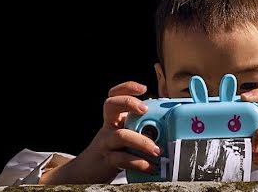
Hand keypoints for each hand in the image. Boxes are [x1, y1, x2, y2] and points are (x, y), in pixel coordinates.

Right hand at [40, 81, 159, 184]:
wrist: (90, 170)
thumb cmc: (116, 149)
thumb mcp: (126, 133)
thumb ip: (141, 126)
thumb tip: (167, 121)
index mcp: (114, 117)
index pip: (115, 94)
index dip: (127, 88)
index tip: (143, 89)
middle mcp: (108, 126)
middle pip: (110, 105)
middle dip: (128, 103)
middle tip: (145, 109)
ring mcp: (106, 142)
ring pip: (120, 135)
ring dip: (142, 141)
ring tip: (157, 150)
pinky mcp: (107, 160)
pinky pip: (122, 159)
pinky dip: (138, 162)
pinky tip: (150, 166)